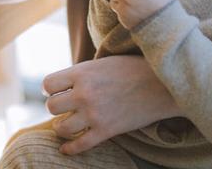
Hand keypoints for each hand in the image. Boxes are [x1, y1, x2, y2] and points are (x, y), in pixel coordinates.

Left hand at [42, 56, 180, 153]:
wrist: (163, 85)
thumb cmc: (134, 69)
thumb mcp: (103, 62)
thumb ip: (83, 73)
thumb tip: (64, 84)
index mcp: (82, 73)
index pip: (48, 84)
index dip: (50, 88)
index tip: (56, 90)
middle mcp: (84, 93)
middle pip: (51, 106)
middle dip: (56, 107)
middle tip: (65, 107)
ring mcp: (95, 114)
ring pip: (61, 127)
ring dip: (62, 127)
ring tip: (67, 124)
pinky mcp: (107, 131)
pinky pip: (79, 145)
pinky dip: (70, 149)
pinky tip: (66, 148)